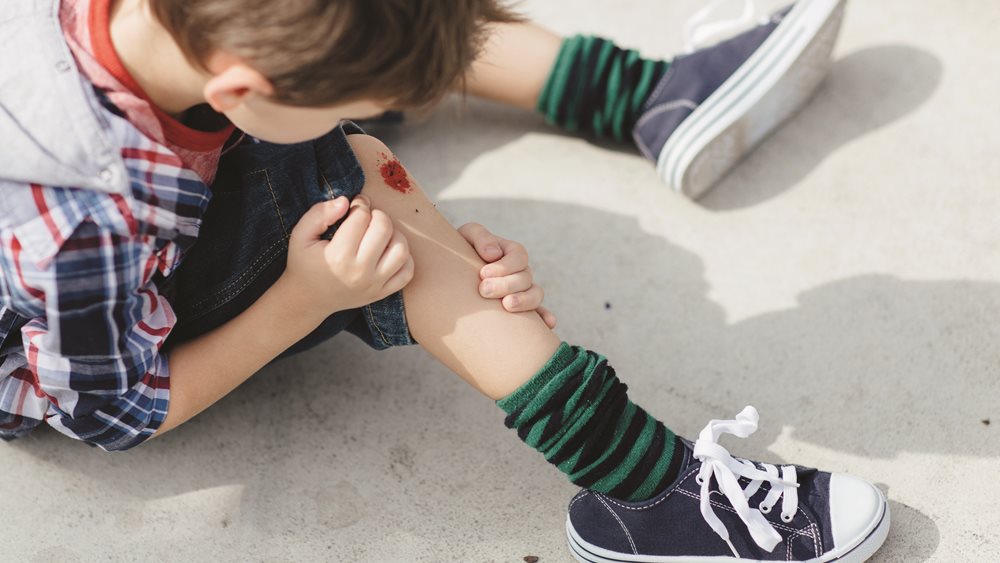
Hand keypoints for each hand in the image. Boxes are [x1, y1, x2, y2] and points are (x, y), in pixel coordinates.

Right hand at [282, 195, 413, 317]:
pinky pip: (407, 272)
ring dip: (394, 234)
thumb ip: (319, 214)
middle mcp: (360, 271)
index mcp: (339, 256)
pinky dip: (404, 257)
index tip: (354, 206)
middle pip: (384, 228)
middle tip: (367, 217)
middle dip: (377, 215)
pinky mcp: (382, 293)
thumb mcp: (300, 235)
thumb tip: (346, 201)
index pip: (362, 217)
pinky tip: (388, 251)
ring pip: (401, 249)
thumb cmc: (304, 264)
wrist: (308, 300)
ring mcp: (374, 284)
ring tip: (379, 233)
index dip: (359, 204)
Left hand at [458, 223, 556, 328]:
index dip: (504, 266)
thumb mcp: (468, 235)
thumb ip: (481, 237)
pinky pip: (539, 314)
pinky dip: (545, 318)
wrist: (453, 272)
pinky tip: (548, 324)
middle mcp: (521, 272)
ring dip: (524, 301)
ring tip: (507, 305)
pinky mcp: (521, 309)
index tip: (483, 273)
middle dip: (506, 285)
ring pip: (535, 295)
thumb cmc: (462, 250)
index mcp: (511, 253)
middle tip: (484, 290)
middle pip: (525, 278)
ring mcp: (523, 291)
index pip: (519, 256)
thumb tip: (494, 254)